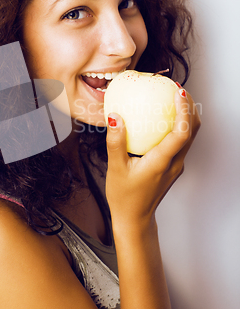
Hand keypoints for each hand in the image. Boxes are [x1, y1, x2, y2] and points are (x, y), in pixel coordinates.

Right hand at [105, 87, 200, 226]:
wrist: (134, 219)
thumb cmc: (124, 197)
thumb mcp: (115, 168)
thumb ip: (116, 141)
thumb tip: (115, 116)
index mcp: (162, 162)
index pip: (181, 132)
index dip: (184, 110)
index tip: (179, 92)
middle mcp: (174, 163)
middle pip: (193, 131)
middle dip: (190, 107)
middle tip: (178, 89)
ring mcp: (176, 165)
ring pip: (189, 136)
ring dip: (186, 116)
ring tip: (173, 99)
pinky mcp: (172, 166)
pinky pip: (180, 142)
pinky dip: (177, 126)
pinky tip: (162, 118)